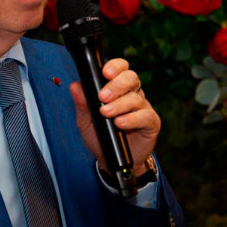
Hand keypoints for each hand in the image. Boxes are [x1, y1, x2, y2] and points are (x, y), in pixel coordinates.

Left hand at [70, 57, 160, 174]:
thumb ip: (82, 104)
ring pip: (136, 98)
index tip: (105, 73)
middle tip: (103, 97)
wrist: (110, 160)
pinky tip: (120, 123)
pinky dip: (131, 119)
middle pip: (131, 78)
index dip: (115, 66)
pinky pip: (145, 116)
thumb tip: (75, 86)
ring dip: (119, 104)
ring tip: (106, 113)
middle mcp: (132, 94)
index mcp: (117, 88)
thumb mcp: (86, 120)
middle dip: (116, 85)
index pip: (121, 68)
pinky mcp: (151, 122)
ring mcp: (143, 107)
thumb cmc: (100, 136)